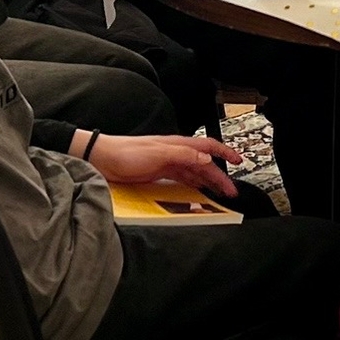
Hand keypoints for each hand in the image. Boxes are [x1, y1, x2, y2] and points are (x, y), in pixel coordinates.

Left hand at [83, 131, 244, 201]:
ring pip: (194, 173)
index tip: (238, 161)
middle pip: (204, 164)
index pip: (207, 147)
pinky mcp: (158, 174)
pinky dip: (193, 186)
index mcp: (177, 145)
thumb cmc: (125, 153)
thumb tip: (206, 160)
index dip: (224, 153)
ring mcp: (166, 164)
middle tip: (230, 191)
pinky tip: (196, 193)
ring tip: (218, 195)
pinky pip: (182, 180)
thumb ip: (183, 155)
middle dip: (220, 176)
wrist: (102, 159)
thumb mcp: (158, 154)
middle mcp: (175, 153)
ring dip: (208, 182)